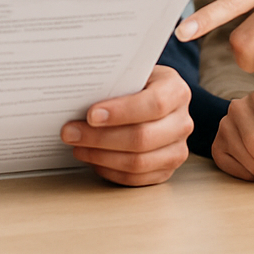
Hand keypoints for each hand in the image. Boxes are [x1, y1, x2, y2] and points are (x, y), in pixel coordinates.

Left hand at [60, 64, 193, 186]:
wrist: (154, 101)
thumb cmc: (139, 85)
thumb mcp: (132, 74)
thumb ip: (115, 82)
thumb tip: (78, 94)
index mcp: (177, 91)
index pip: (154, 104)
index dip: (121, 112)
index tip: (91, 115)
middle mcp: (182, 122)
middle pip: (142, 137)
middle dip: (100, 137)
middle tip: (71, 132)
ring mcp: (177, 150)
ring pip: (137, 163)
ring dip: (100, 157)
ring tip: (78, 146)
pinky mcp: (166, 171)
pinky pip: (136, 179)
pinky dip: (109, 171)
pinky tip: (92, 159)